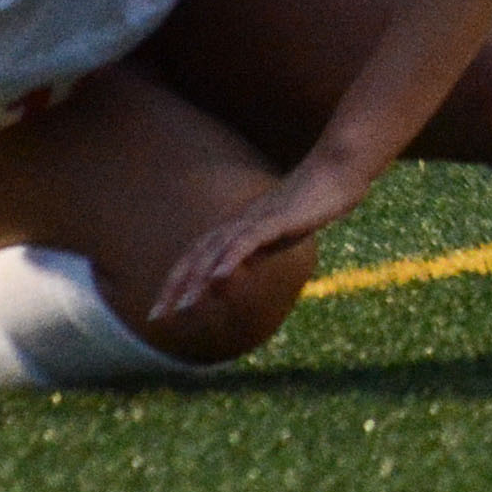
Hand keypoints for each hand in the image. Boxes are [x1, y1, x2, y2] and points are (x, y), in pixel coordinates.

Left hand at [148, 156, 375, 327]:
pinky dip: (230, 258)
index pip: (195, 258)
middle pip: (197, 256)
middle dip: (175, 287)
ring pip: (217, 251)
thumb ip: (251, 255)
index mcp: (233, 229)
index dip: (175, 284)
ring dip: (199, 280)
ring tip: (185, 307)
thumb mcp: (273, 237)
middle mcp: (236, 223)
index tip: (159, 313)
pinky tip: (220, 278)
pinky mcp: (275, 219)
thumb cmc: (306, 206)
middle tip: (158, 317)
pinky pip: (248, 240)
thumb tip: (229, 277)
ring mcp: (254, 220)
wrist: (334, 174)